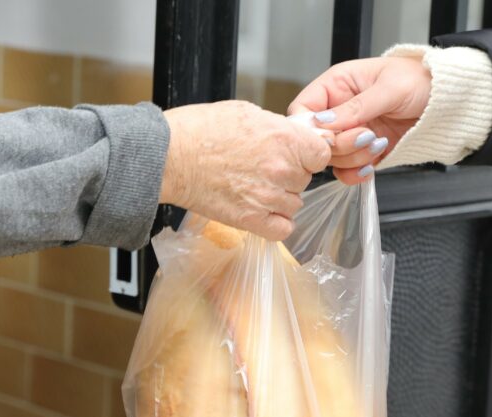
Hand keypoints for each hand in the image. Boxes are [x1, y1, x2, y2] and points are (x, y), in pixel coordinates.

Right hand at [160, 101, 332, 239]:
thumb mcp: (247, 113)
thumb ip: (278, 127)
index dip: (309, 154)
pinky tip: (260, 210)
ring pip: (295, 204)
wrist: (169, 156)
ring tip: (254, 186)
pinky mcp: (252, 219)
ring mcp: (269, 196)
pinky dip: (275, 222)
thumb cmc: (200, 130)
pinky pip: (282, 228)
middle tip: (263, 167)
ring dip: (280, 198)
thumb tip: (295, 135)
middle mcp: (282, 169)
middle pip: (306, 179)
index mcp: (285, 139)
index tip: (298, 154)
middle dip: (290, 174)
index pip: (322, 154)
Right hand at [289, 56, 430, 183]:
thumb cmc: (420, 81)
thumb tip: (323, 122)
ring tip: (379, 144)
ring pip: (331, 159)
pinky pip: (347, 170)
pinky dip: (357, 172)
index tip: (328, 136)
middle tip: (366, 136)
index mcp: (337, 85)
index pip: (303, 109)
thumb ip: (356, 107)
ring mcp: (350, 133)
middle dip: (339, 145)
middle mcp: (339, 111)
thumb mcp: (389, 89)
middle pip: (316, 140)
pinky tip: (373, 163)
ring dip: (353, 158)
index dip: (309, 128)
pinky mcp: (363, 152)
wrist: (448, 102)